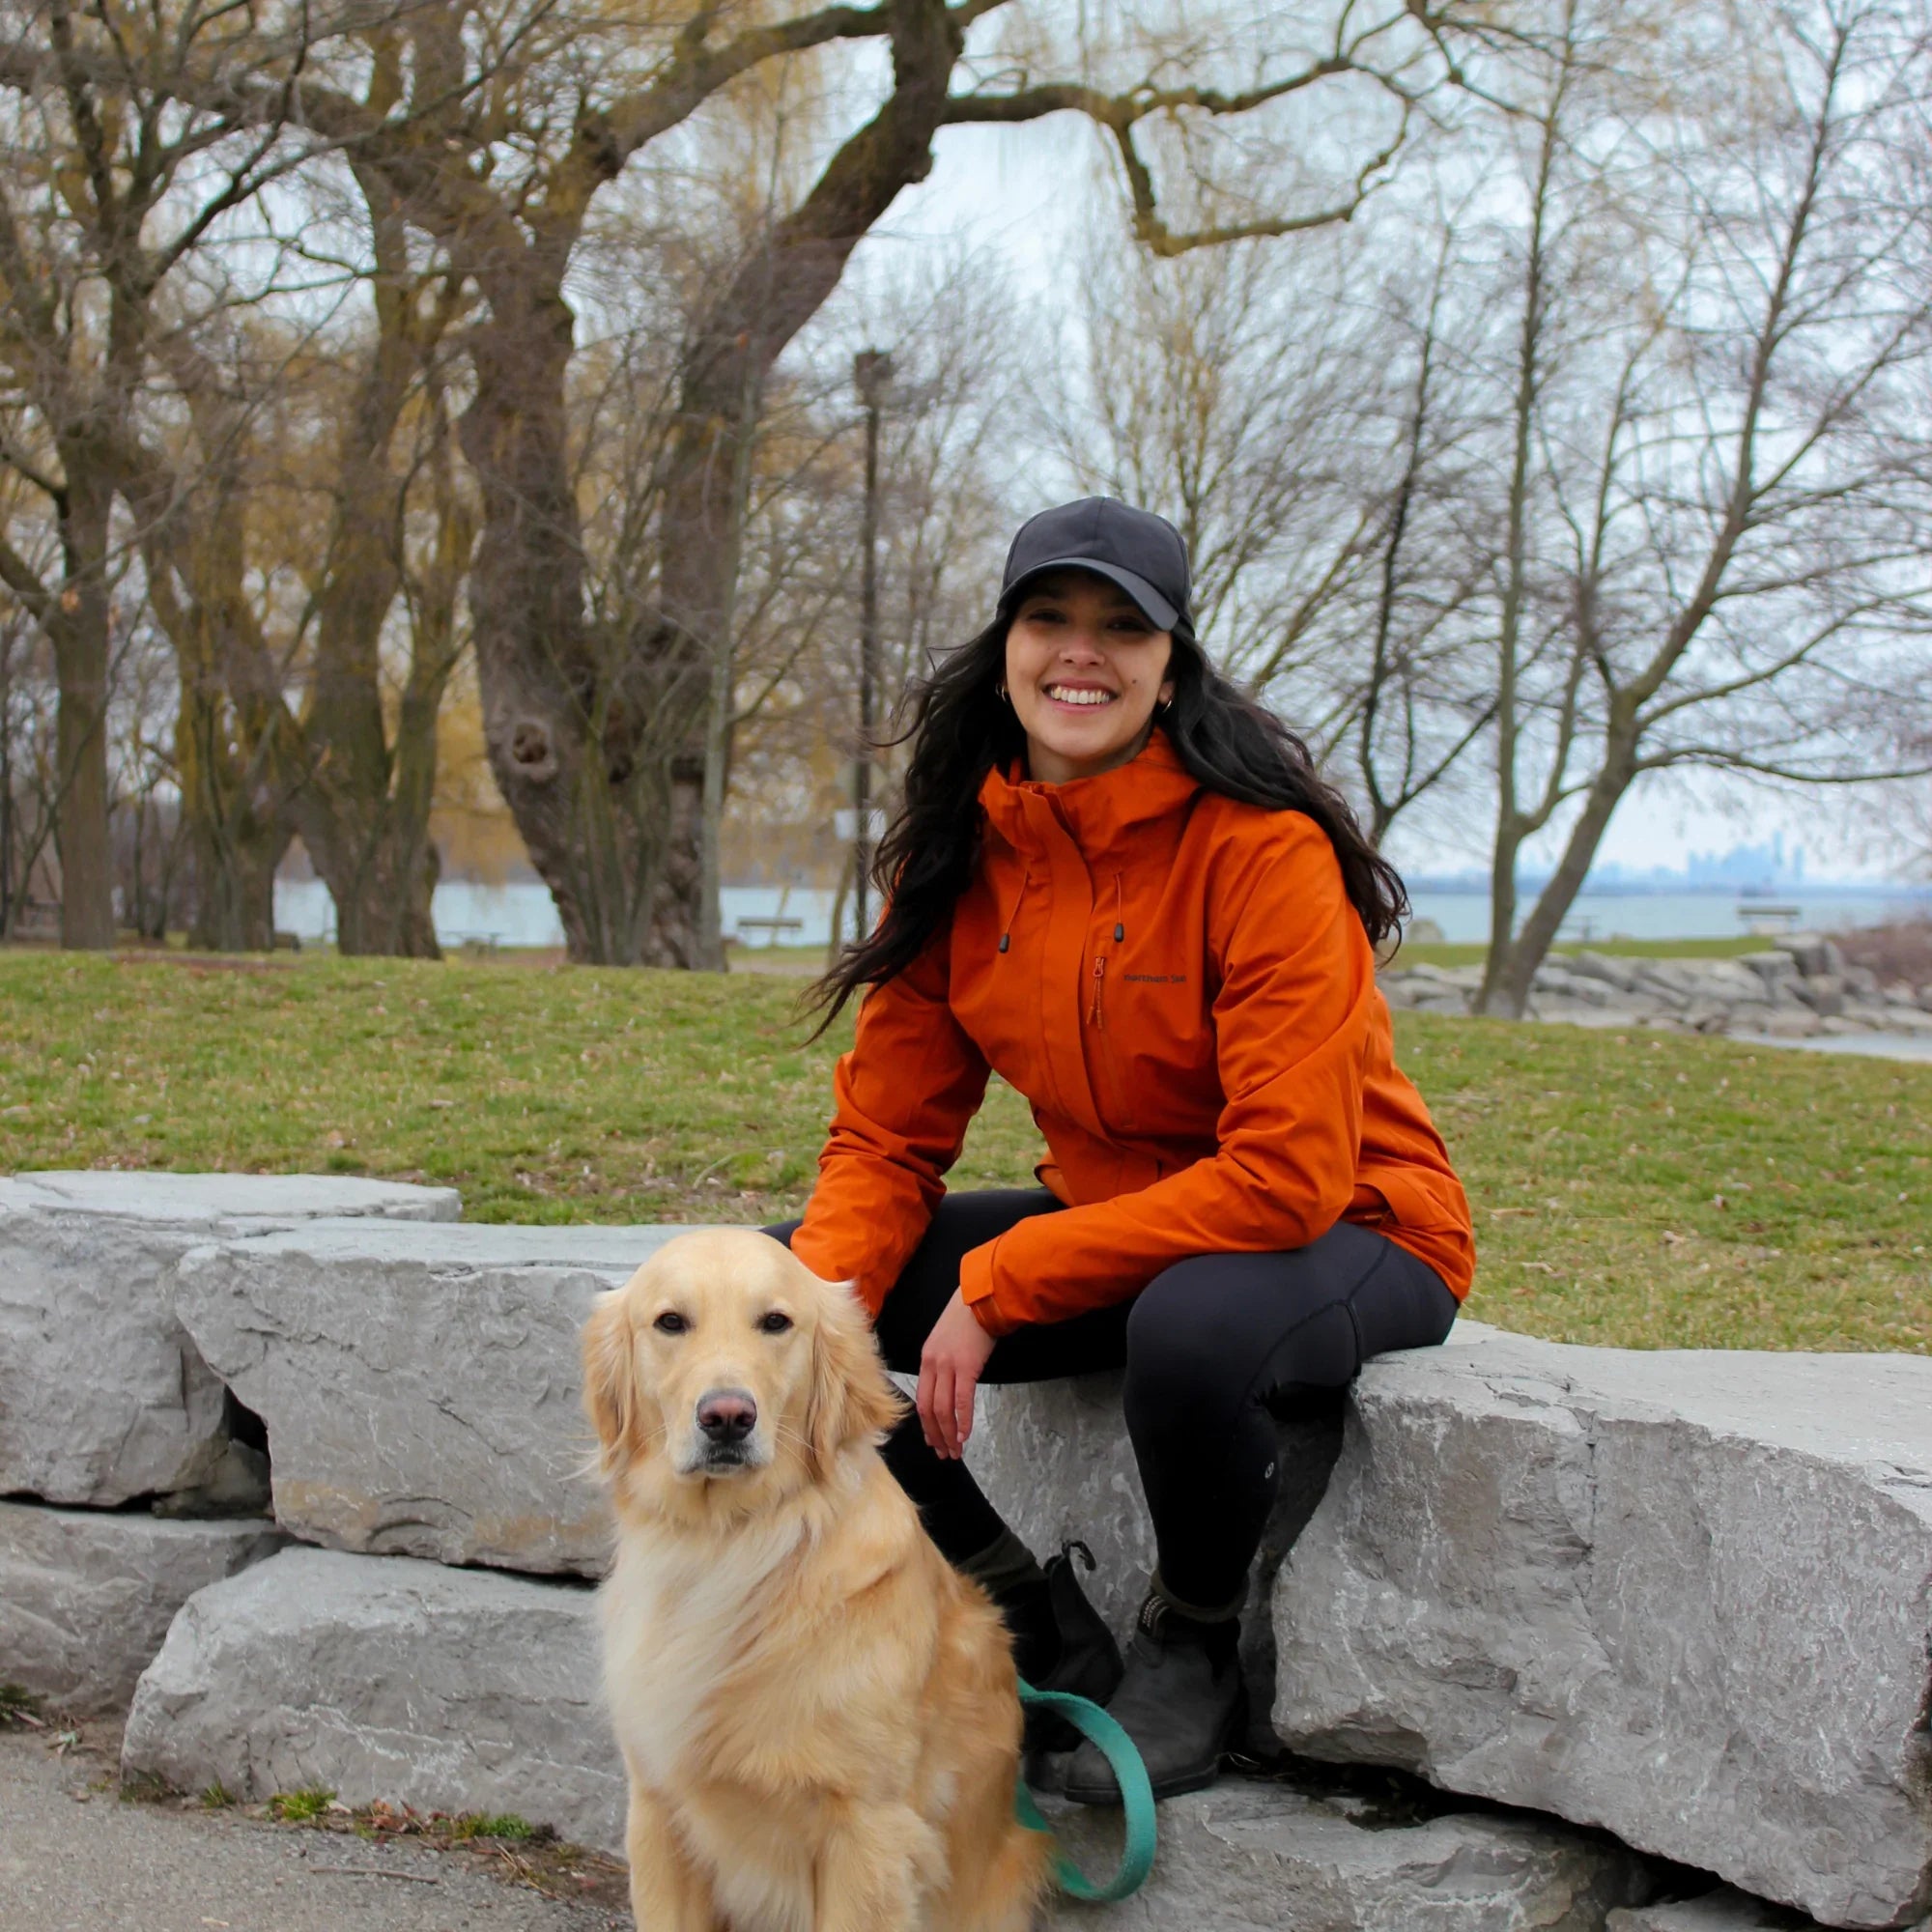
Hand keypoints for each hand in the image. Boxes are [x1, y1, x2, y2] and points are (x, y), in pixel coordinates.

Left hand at [917, 1289, 996, 1460]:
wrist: (981, 1300)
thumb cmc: (966, 1319)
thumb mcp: (945, 1341)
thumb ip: (942, 1364)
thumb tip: (948, 1386)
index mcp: (926, 1360)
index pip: (921, 1399)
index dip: (926, 1424)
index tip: (932, 1439)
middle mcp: (933, 1365)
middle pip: (929, 1409)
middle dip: (936, 1435)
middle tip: (944, 1453)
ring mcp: (948, 1366)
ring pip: (943, 1409)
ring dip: (949, 1434)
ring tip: (956, 1450)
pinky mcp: (967, 1367)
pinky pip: (962, 1401)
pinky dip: (963, 1421)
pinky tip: (965, 1435)